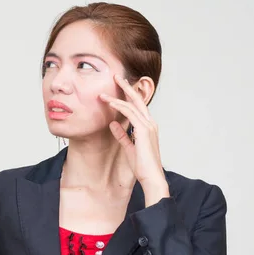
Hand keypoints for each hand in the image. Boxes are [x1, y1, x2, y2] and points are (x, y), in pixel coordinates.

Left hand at [99, 74, 168, 205]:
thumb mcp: (128, 148)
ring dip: (116, 97)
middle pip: (138, 100)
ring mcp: (148, 126)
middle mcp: (150, 123)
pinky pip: (129, 113)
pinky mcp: (143, 130)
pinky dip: (119, 106)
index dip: (128, 96)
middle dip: (126, 87)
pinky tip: (109, 103)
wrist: (151, 177)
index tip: (118, 88)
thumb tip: (113, 124)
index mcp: (148, 127)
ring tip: (103, 93)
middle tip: (116, 77)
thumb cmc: (141, 166)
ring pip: (132, 105)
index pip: (137, 106)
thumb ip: (122, 135)